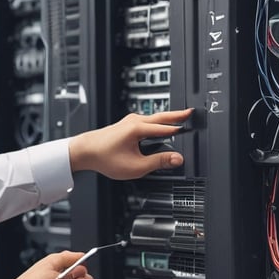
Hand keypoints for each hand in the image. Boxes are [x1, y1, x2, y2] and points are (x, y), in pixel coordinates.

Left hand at [68, 108, 193, 179]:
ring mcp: (130, 121)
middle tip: (191, 112)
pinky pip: (147, 121)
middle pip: (162, 117)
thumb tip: (176, 159)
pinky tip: (161, 128)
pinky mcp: (127, 124)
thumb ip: (158, 163)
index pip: (166, 128)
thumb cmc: (105, 157)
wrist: (85, 151)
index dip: (181, 129)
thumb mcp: (135, 166)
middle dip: (177, 115)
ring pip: (154, 118)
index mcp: (138, 128)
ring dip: (167, 119)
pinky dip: (158, 123)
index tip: (193, 128)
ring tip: (180, 120)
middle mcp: (135, 121)